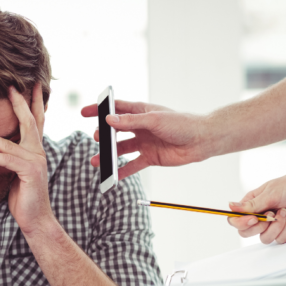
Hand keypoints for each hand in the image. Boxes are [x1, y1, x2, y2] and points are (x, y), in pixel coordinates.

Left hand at [0, 84, 53, 234]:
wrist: (35, 219)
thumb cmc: (23, 196)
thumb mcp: (14, 171)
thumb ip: (8, 156)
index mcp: (34, 149)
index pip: (34, 120)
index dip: (31, 102)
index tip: (26, 84)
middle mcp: (38, 152)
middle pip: (29, 121)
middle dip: (19, 103)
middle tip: (10, 86)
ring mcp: (35, 161)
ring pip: (9, 143)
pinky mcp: (29, 173)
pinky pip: (6, 161)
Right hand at [80, 100, 217, 179]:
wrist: (201, 141)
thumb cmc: (182, 124)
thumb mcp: (154, 120)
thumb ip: (131, 121)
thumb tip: (109, 120)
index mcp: (141, 112)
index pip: (115, 109)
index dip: (99, 110)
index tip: (84, 113)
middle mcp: (140, 127)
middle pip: (115, 131)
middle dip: (103, 136)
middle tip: (96, 139)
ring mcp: (144, 143)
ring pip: (121, 150)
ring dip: (108, 156)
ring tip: (96, 161)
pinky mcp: (150, 157)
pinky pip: (132, 165)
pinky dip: (122, 171)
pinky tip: (112, 176)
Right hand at [227, 168, 285, 244]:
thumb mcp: (270, 193)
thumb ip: (251, 205)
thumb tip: (230, 207)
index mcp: (251, 205)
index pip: (235, 220)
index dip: (241, 223)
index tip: (254, 219)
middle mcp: (259, 216)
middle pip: (246, 233)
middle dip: (260, 227)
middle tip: (270, 216)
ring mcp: (271, 225)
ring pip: (264, 238)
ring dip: (276, 226)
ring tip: (284, 212)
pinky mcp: (284, 231)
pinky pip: (279, 239)